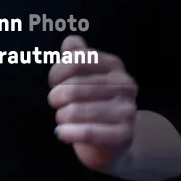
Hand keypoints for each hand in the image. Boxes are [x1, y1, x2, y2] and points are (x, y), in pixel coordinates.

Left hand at [48, 35, 137, 172]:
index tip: (53, 82)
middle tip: (56, 103)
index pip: (77, 60)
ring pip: (76, 110)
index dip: (57, 72)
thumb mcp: (83, 75)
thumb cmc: (92, 100)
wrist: (112, 139)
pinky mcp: (125, 134)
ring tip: (62, 118)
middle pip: (73, 87)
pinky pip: (87, 132)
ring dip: (61, 116)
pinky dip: (68, 133)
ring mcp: (127, 110)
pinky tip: (62, 133)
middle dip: (56, 97)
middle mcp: (124, 85)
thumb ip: (76, 55)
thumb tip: (71, 42)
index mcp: (113, 65)